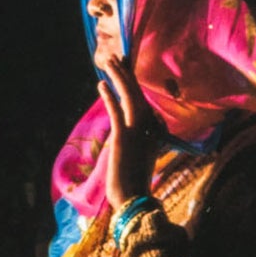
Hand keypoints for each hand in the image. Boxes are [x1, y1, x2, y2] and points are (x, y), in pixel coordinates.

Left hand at [96, 51, 156, 209]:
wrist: (134, 200)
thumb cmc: (135, 183)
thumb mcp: (140, 159)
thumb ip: (140, 143)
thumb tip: (135, 136)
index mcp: (154, 132)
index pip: (143, 102)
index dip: (134, 85)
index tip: (127, 71)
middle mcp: (150, 128)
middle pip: (138, 94)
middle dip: (127, 74)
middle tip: (118, 57)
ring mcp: (138, 131)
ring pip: (130, 97)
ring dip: (119, 78)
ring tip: (109, 62)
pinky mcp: (123, 137)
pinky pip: (117, 111)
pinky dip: (110, 96)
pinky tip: (101, 84)